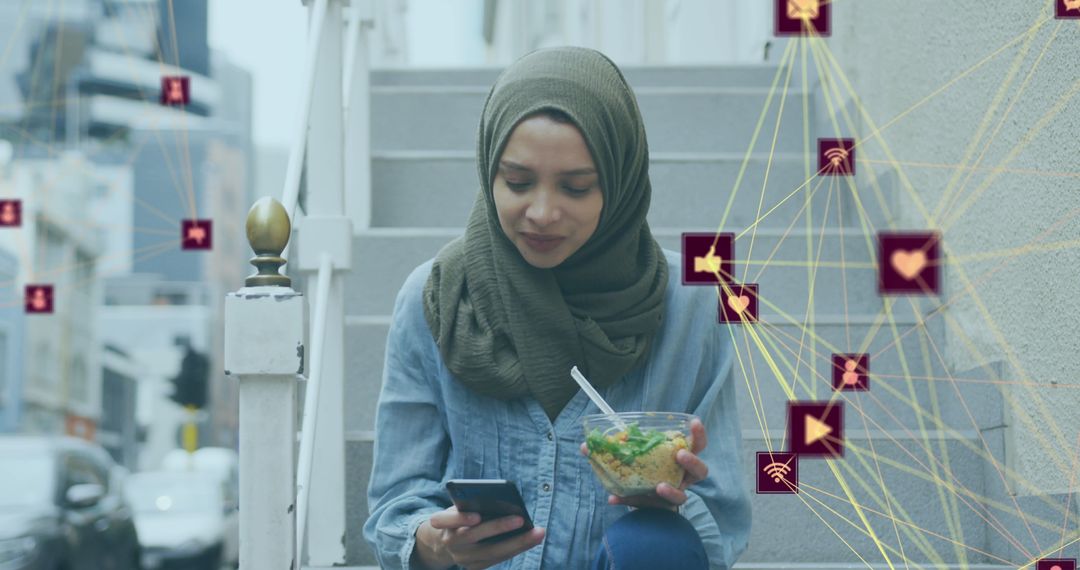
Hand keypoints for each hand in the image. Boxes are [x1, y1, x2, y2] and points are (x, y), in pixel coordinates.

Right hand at [414, 505, 544, 569]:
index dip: (460, 518)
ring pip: (491, 552)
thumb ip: (473, 504)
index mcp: (441, 523)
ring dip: (517, 542)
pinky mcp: (474, 568)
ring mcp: (462, 558)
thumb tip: (504, 502)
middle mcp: (450, 541)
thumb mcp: (459, 507)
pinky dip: (515, 549)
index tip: (476, 516)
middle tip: (521, 518)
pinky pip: (497, 559)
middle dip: (498, 527)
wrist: (443, 543)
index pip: (445, 520)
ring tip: (538, 532)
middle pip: (473, 536)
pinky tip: (532, 540)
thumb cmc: (459, 516)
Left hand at [580, 417, 708, 511]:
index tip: (694, 422)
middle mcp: (682, 478)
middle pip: (700, 471)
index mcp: (679, 459)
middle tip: (680, 455)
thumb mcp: (632, 456)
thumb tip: (585, 445)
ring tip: (659, 486)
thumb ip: (614, 450)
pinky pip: (649, 507)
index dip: (698, 434)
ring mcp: (674, 495)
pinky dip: (631, 502)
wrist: (641, 498)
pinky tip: (614, 498)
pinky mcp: (661, 510)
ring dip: (671, 491)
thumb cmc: (642, 470)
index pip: (697, 445)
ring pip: (682, 497)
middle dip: (692, 462)